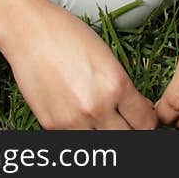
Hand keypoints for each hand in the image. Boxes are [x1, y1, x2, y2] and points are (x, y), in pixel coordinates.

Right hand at [2, 3, 157, 129]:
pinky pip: (76, 139)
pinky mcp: (52, 126)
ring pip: (102, 144)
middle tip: (128, 121)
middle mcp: (97, 107)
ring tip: (103, 118)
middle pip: (127, 138)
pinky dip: (82, 131)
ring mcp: (73, 120)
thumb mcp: (107, 56)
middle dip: (131, 130)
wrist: (29, 32)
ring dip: (106, 134)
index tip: (145, 118)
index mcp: (116, 84)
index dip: (148, 121)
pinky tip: (80, 115)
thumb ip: (122, 86)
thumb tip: (136, 108)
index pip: (145, 122)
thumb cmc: (67, 35)